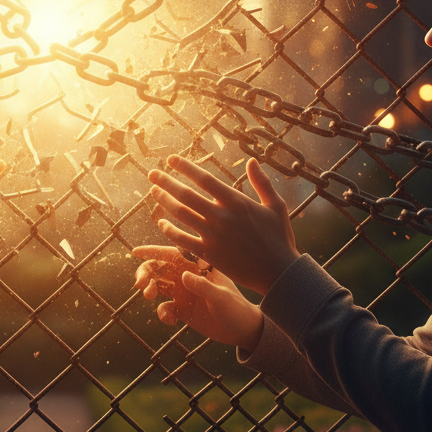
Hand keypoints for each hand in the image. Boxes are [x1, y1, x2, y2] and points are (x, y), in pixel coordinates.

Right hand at [132, 245, 262, 351]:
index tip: (135, 253)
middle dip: (146, 272)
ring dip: (149, 288)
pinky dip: (162, 313)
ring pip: (158, 285)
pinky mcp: (182, 309)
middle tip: (141, 283)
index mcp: (198, 266)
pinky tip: (171, 320)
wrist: (242, 330)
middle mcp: (188, 276)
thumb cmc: (237, 309)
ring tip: (149, 296)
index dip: (153, 251)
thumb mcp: (221, 298)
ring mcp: (184, 292)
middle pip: (159, 268)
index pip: (173, 253)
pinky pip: (164, 307)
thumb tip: (183, 276)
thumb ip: (203, 287)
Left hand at [148, 156, 298, 295]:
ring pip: (181, 214)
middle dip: (166, 181)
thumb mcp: (276, 206)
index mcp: (236, 201)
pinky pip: (182, 239)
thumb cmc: (279, 237)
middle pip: (186, 194)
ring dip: (164, 201)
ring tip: (154, 191)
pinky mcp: (208, 254)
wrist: (279, 272)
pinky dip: (169, 230)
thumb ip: (262, 182)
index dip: (185, 167)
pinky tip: (161, 222)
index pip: (204, 179)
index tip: (171, 159)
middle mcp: (221, 216)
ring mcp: (212, 235)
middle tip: (152, 173)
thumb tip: (251, 161)